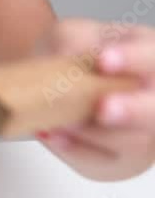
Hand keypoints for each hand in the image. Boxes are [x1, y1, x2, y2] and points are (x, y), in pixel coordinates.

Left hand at [35, 19, 154, 180]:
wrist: (52, 81)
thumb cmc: (71, 54)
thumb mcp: (69, 34)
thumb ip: (73, 41)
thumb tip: (67, 57)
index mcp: (150, 58)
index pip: (153, 58)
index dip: (134, 59)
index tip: (104, 60)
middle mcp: (154, 97)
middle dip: (132, 110)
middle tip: (103, 108)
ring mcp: (143, 134)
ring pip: (134, 143)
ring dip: (94, 134)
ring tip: (61, 121)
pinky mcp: (118, 161)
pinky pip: (103, 163)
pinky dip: (74, 150)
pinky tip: (53, 135)